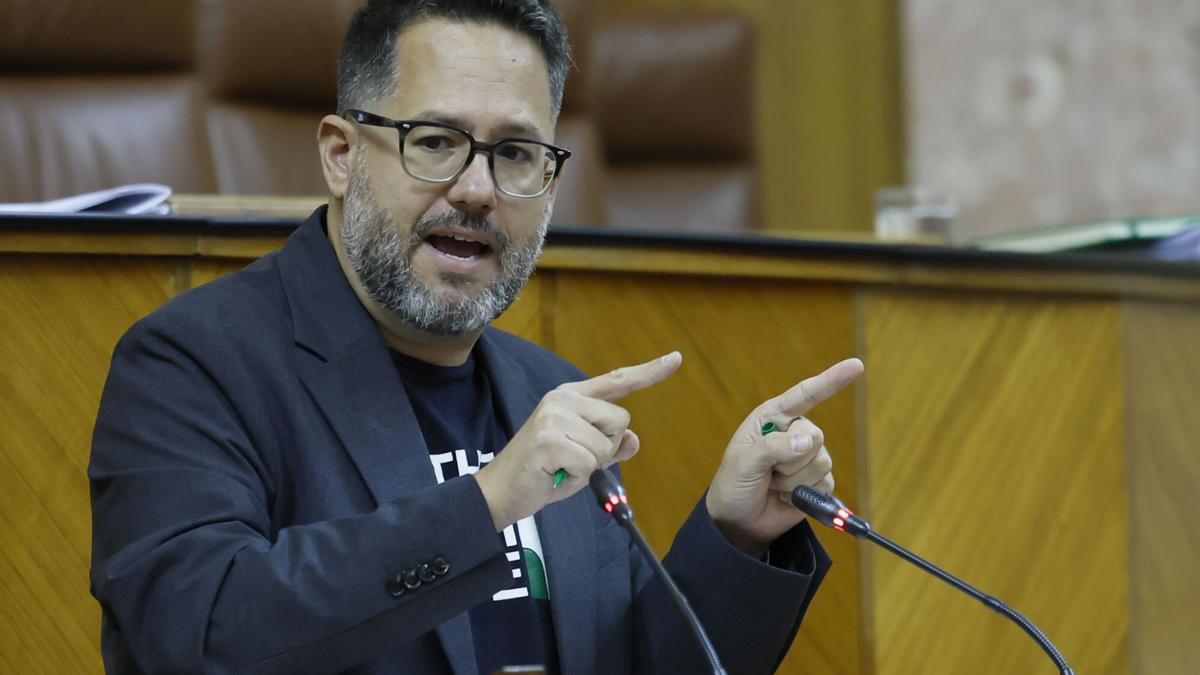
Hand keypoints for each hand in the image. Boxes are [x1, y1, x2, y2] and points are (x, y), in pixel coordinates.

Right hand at [476, 352, 681, 530]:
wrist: (500, 491)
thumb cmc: (543, 472)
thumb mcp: (583, 458)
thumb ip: (608, 446)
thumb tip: (633, 440)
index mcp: (571, 397)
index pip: (617, 381)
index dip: (649, 372)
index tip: (676, 359)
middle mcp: (562, 399)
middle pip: (620, 420)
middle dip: (606, 448)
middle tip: (573, 458)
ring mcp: (554, 417)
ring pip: (606, 445)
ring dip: (590, 466)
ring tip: (562, 467)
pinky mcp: (549, 439)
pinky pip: (590, 463)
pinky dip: (577, 478)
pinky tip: (555, 474)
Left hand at [705, 358, 863, 555]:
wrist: (738, 521)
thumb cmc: (733, 485)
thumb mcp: (743, 463)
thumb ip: (773, 448)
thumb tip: (808, 442)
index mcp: (773, 417)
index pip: (805, 394)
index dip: (831, 380)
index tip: (856, 366)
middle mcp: (794, 432)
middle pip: (815, 436)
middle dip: (790, 461)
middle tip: (767, 473)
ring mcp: (807, 457)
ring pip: (822, 461)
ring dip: (794, 481)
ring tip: (773, 485)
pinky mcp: (817, 481)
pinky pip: (826, 483)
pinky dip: (804, 495)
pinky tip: (785, 497)